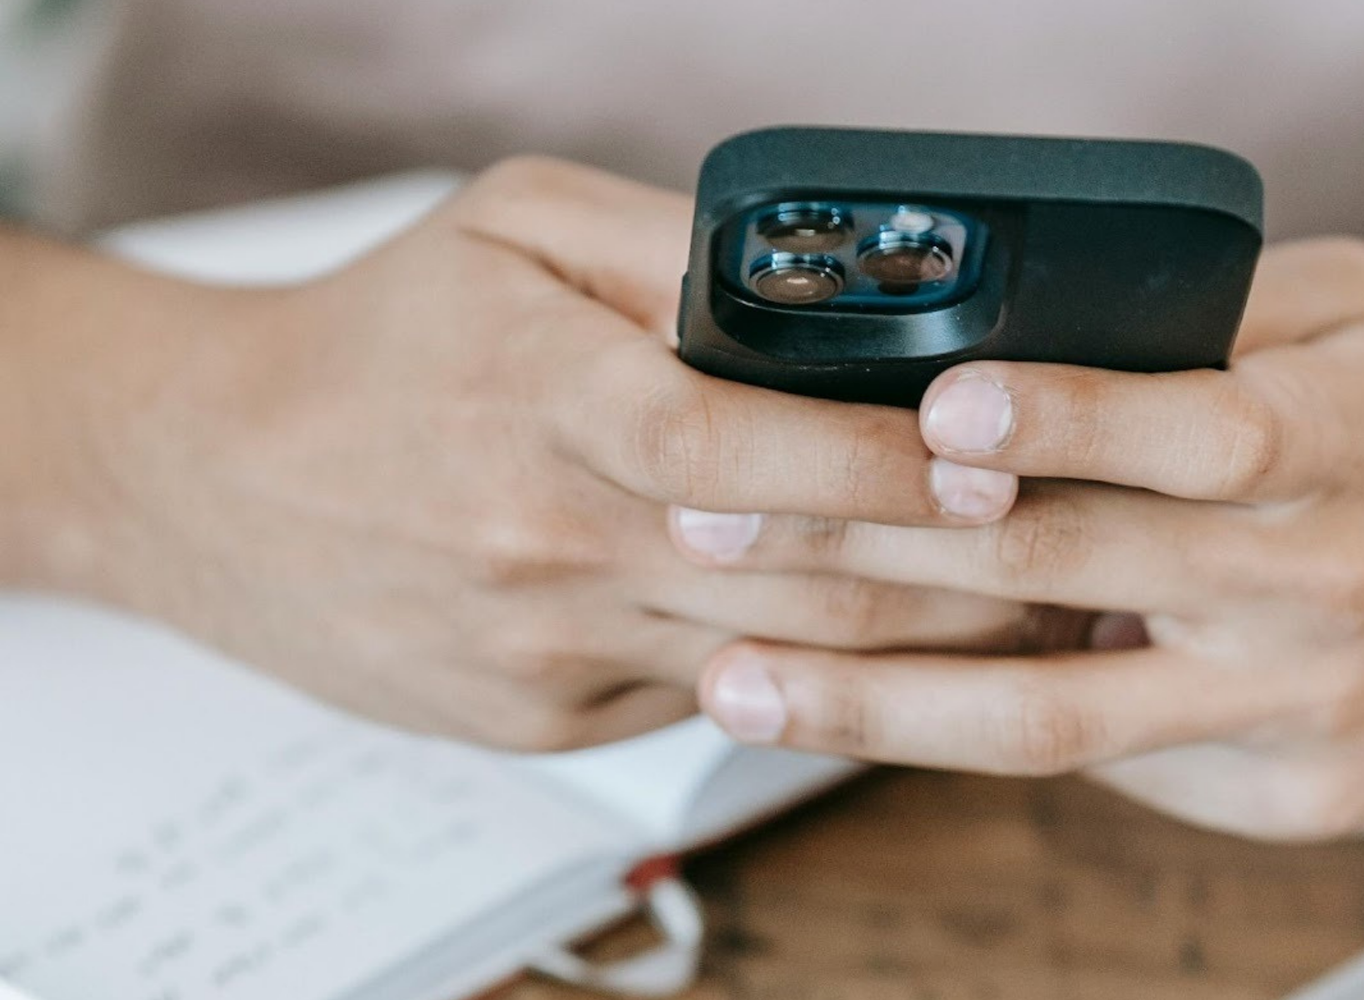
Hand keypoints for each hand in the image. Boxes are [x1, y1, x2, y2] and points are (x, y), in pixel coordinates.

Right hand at [60, 158, 1054, 749]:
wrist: (211, 481)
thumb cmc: (381, 338)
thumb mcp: (514, 229)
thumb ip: (677, 249)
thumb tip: (835, 285)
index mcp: (539, 399)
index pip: (736, 446)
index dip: (876, 461)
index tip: (994, 455)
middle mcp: (543, 541)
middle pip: (794, 578)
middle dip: (957, 572)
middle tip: (1080, 544)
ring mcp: (545, 650)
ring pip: (781, 661)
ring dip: (925, 644)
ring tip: (1037, 604)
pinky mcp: (547, 722)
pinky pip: (718, 703)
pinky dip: (826, 681)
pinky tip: (906, 650)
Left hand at [679, 238, 1363, 838]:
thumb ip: (1216, 326)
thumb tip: (1037, 332)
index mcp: (1322, 442)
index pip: (1157, 431)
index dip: (1034, 422)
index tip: (917, 414)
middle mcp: (1302, 581)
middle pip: (1052, 579)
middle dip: (864, 557)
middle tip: (711, 540)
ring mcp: (1295, 705)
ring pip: (1050, 720)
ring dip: (877, 700)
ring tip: (739, 681)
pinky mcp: (1297, 798)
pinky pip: (1123, 775)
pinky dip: (1000, 739)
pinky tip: (888, 714)